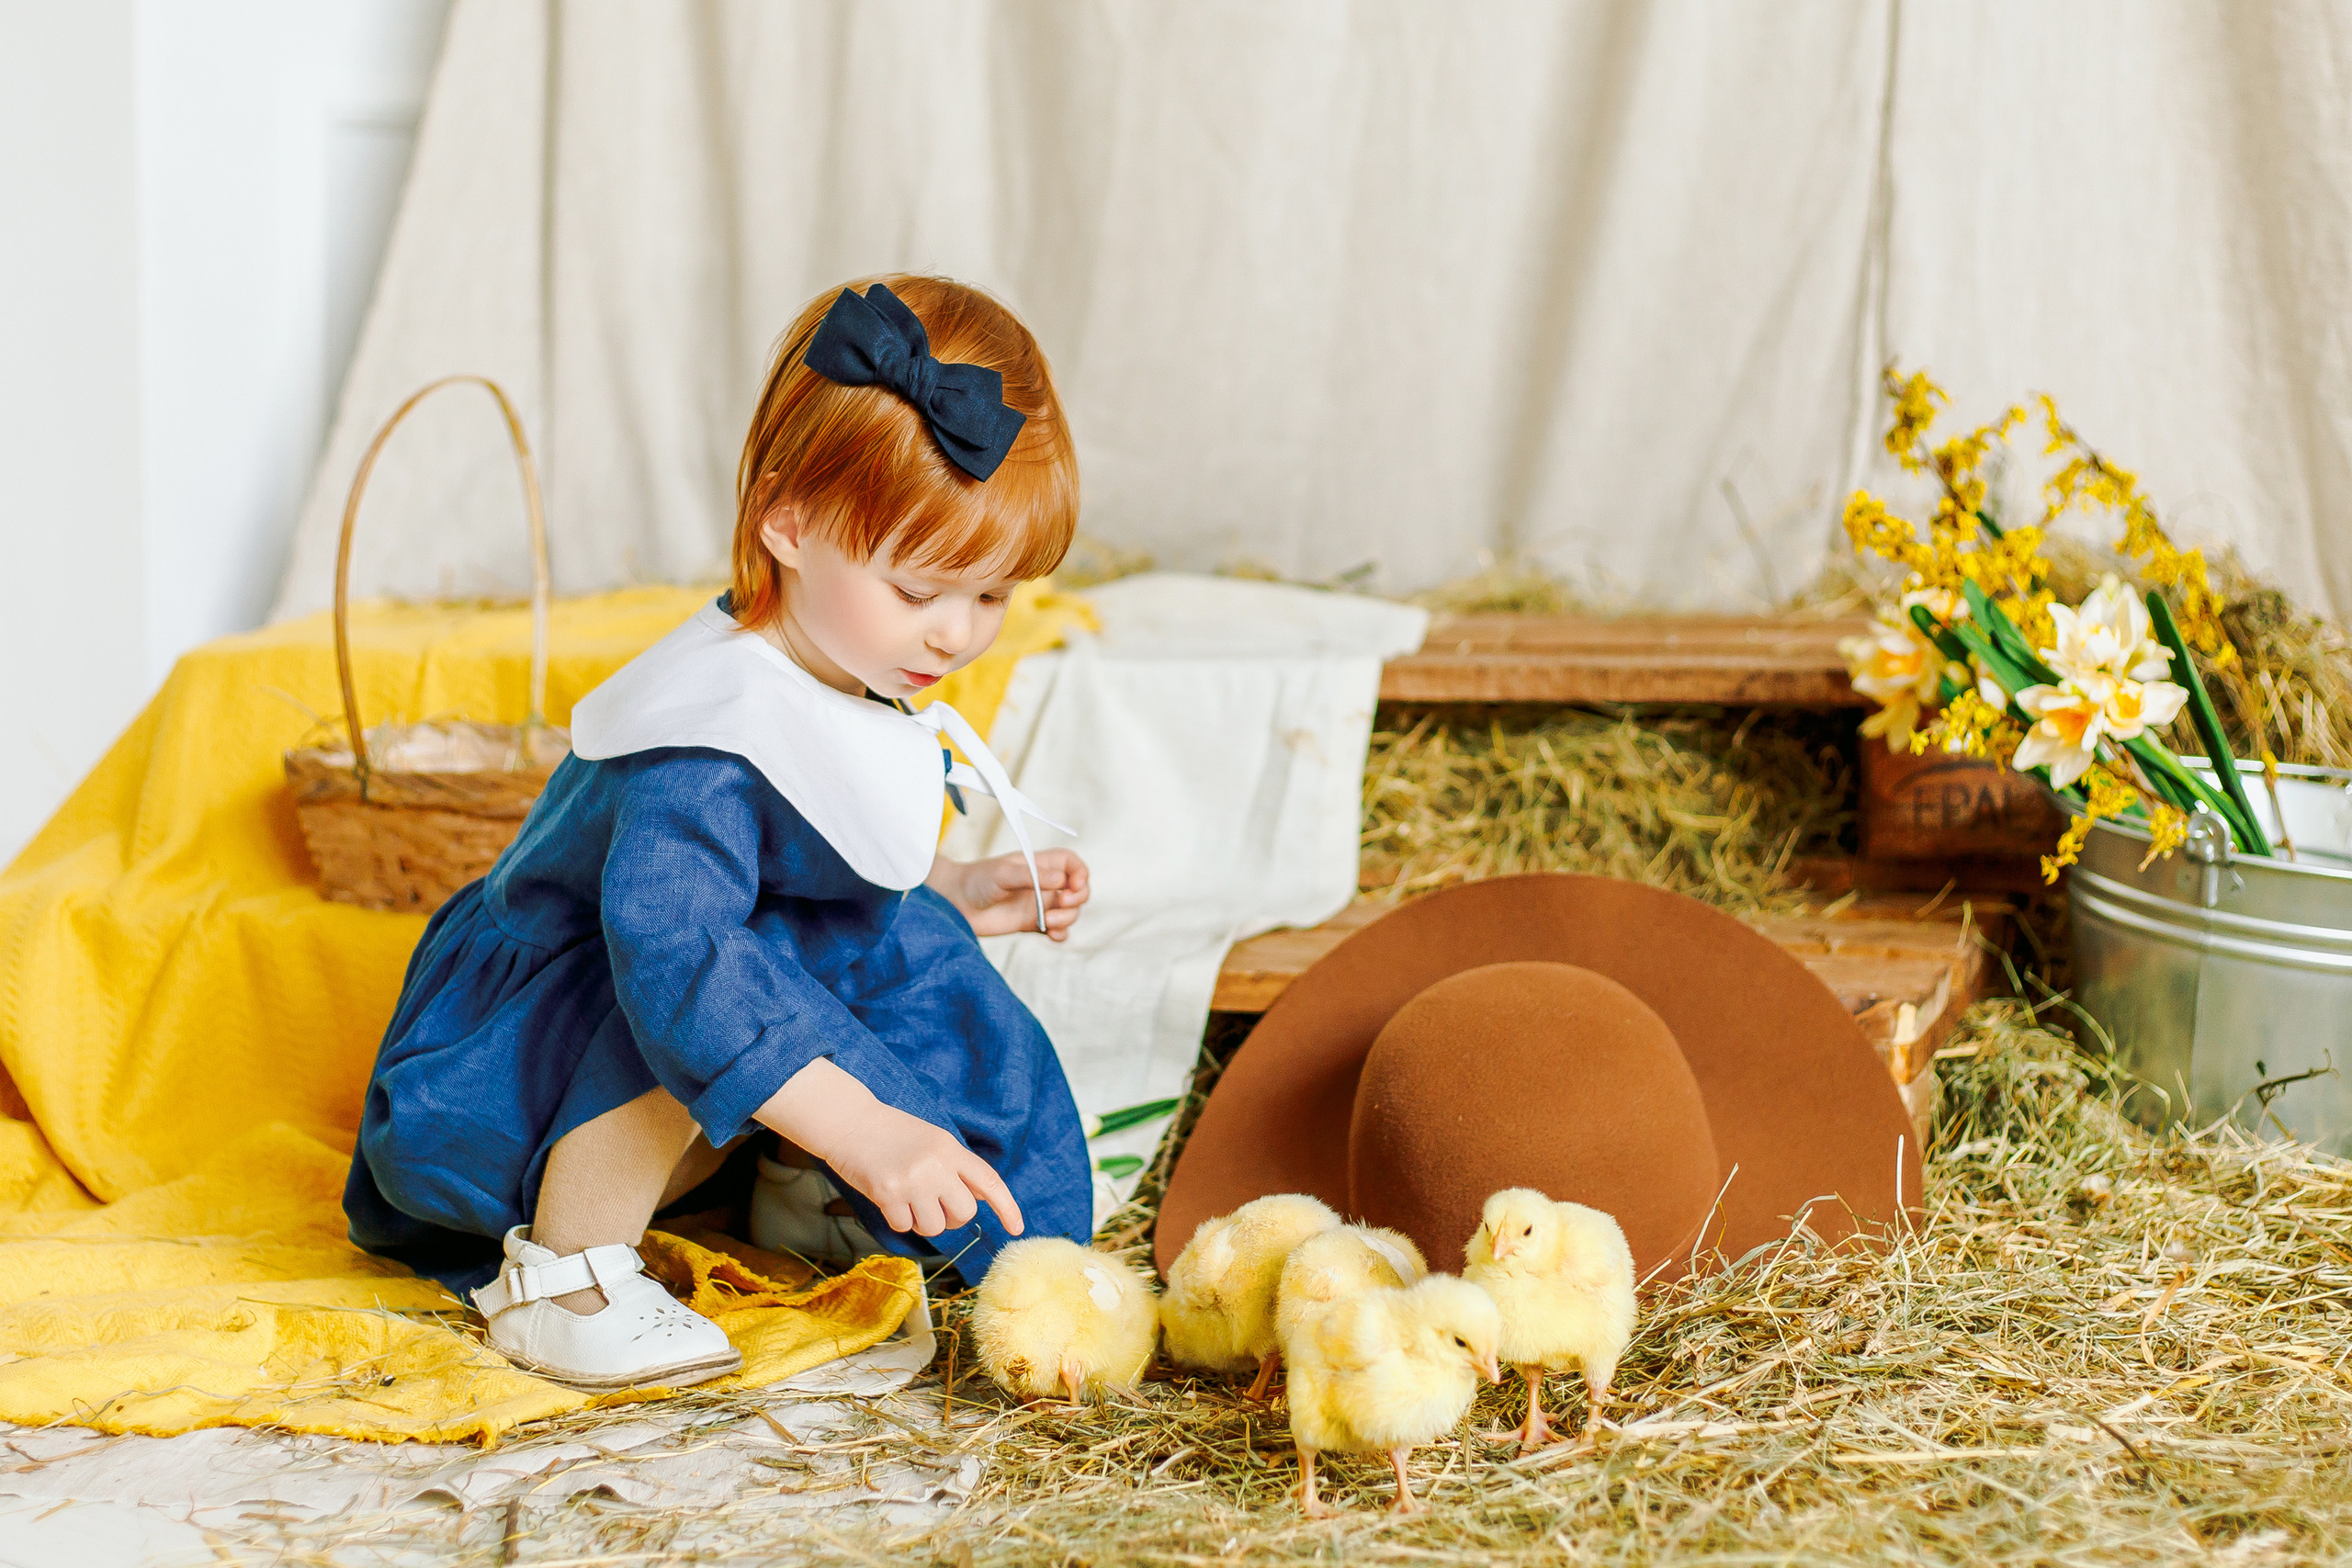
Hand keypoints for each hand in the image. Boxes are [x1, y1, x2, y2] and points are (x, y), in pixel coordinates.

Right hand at [754, 1058, 1024, 1237]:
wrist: (850, 1123)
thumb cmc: (892, 1133)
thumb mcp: (933, 1140)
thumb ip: (958, 1167)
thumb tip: (982, 1197)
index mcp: (950, 1148)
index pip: (989, 1181)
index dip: (1007, 1206)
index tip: (1017, 1228)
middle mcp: (936, 1165)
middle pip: (964, 1213)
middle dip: (951, 1217)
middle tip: (932, 1203)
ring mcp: (912, 1181)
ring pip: (935, 1227)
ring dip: (922, 1222)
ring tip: (908, 1200)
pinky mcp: (887, 1194)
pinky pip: (905, 1227)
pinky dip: (898, 1220)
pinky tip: (889, 1199)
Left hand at [927, 849, 1089, 940]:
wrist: (954, 903)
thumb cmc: (976, 880)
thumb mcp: (1003, 873)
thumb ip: (1031, 876)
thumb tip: (1061, 881)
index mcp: (1039, 865)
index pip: (1071, 864)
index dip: (1080, 872)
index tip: (1075, 884)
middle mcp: (1043, 884)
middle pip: (1077, 890)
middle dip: (1078, 898)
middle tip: (1063, 903)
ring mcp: (1039, 905)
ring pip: (1069, 912)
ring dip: (1068, 917)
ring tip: (1048, 921)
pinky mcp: (1032, 924)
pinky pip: (1056, 930)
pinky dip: (1061, 934)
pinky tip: (1053, 935)